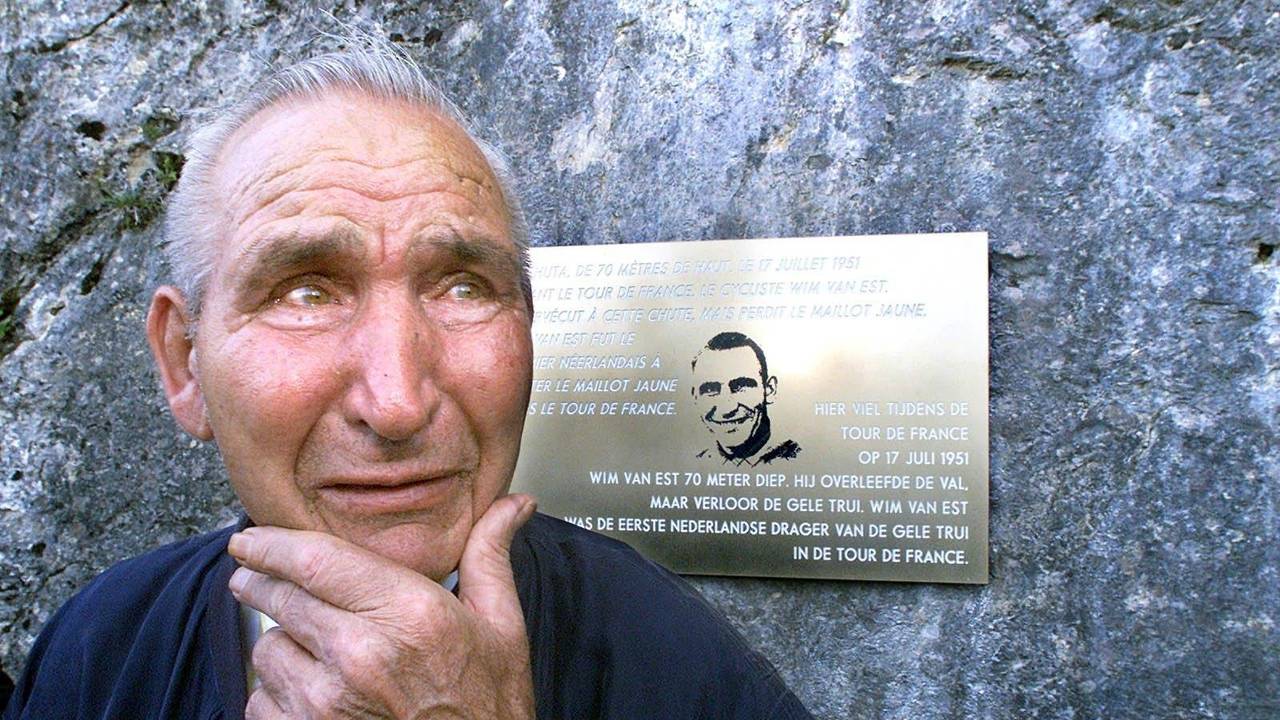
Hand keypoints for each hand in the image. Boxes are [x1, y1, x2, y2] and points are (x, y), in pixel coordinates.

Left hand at [228, 494, 537, 719]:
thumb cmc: (487, 706)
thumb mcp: (501, 628)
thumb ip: (490, 557)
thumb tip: (513, 503)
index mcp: (409, 615)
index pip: (316, 561)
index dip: (273, 544)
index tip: (250, 539)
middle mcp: (360, 654)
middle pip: (281, 598)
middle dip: (262, 583)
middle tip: (255, 578)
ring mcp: (326, 703)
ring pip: (268, 649)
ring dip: (282, 643)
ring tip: (315, 651)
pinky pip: (262, 700)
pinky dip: (278, 693)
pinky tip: (315, 693)